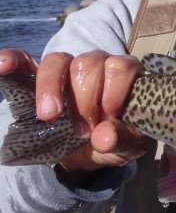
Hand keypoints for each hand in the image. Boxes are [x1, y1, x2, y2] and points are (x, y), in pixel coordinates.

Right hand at [0, 48, 149, 174]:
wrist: (90, 151)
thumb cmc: (115, 140)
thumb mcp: (126, 147)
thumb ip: (122, 141)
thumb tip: (105, 137)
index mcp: (126, 75)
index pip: (121, 66)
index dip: (114, 91)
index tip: (106, 119)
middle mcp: (99, 63)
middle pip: (88, 63)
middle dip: (84, 100)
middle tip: (82, 132)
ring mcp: (68, 68)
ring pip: (58, 61)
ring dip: (52, 88)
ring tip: (50, 116)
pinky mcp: (38, 76)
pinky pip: (23, 60)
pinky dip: (12, 61)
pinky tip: (3, 66)